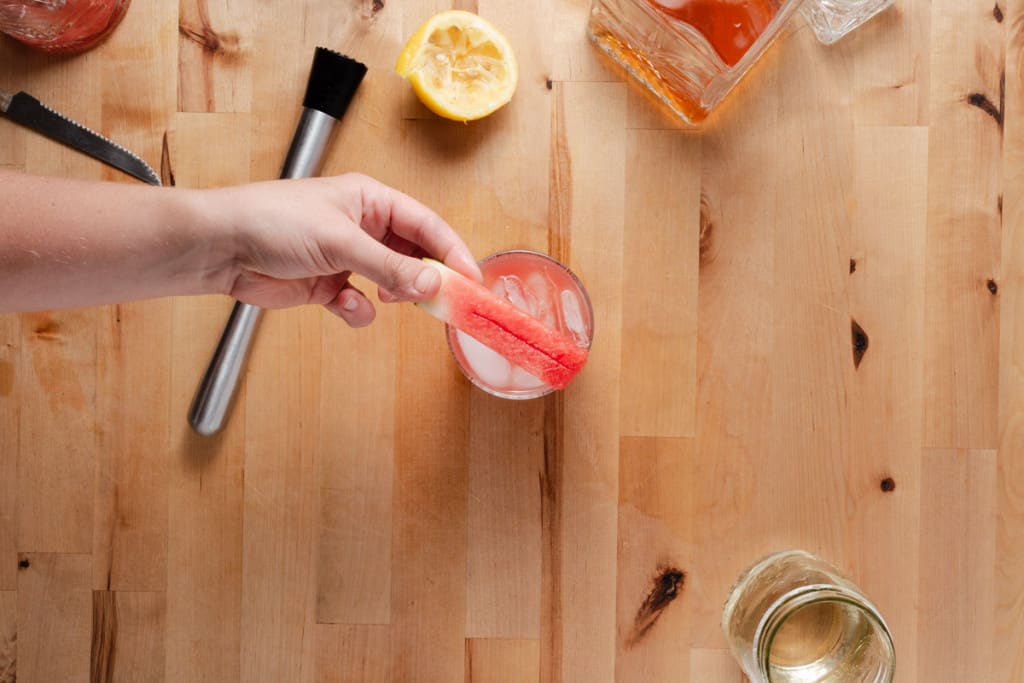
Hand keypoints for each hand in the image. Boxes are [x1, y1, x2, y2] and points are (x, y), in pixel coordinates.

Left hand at [208, 173, 481, 326]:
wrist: (222, 247)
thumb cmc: (273, 222)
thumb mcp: (341, 242)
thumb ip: (391, 266)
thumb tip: (433, 284)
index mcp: (371, 200)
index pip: (426, 224)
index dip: (452, 251)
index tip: (471, 279)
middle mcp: (363, 226)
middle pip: (413, 254)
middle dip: (425, 278)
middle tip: (442, 302)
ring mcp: (346, 256)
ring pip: (391, 281)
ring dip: (393, 294)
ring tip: (388, 297)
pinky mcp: (328, 284)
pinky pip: (361, 303)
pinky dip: (358, 310)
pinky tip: (345, 305)